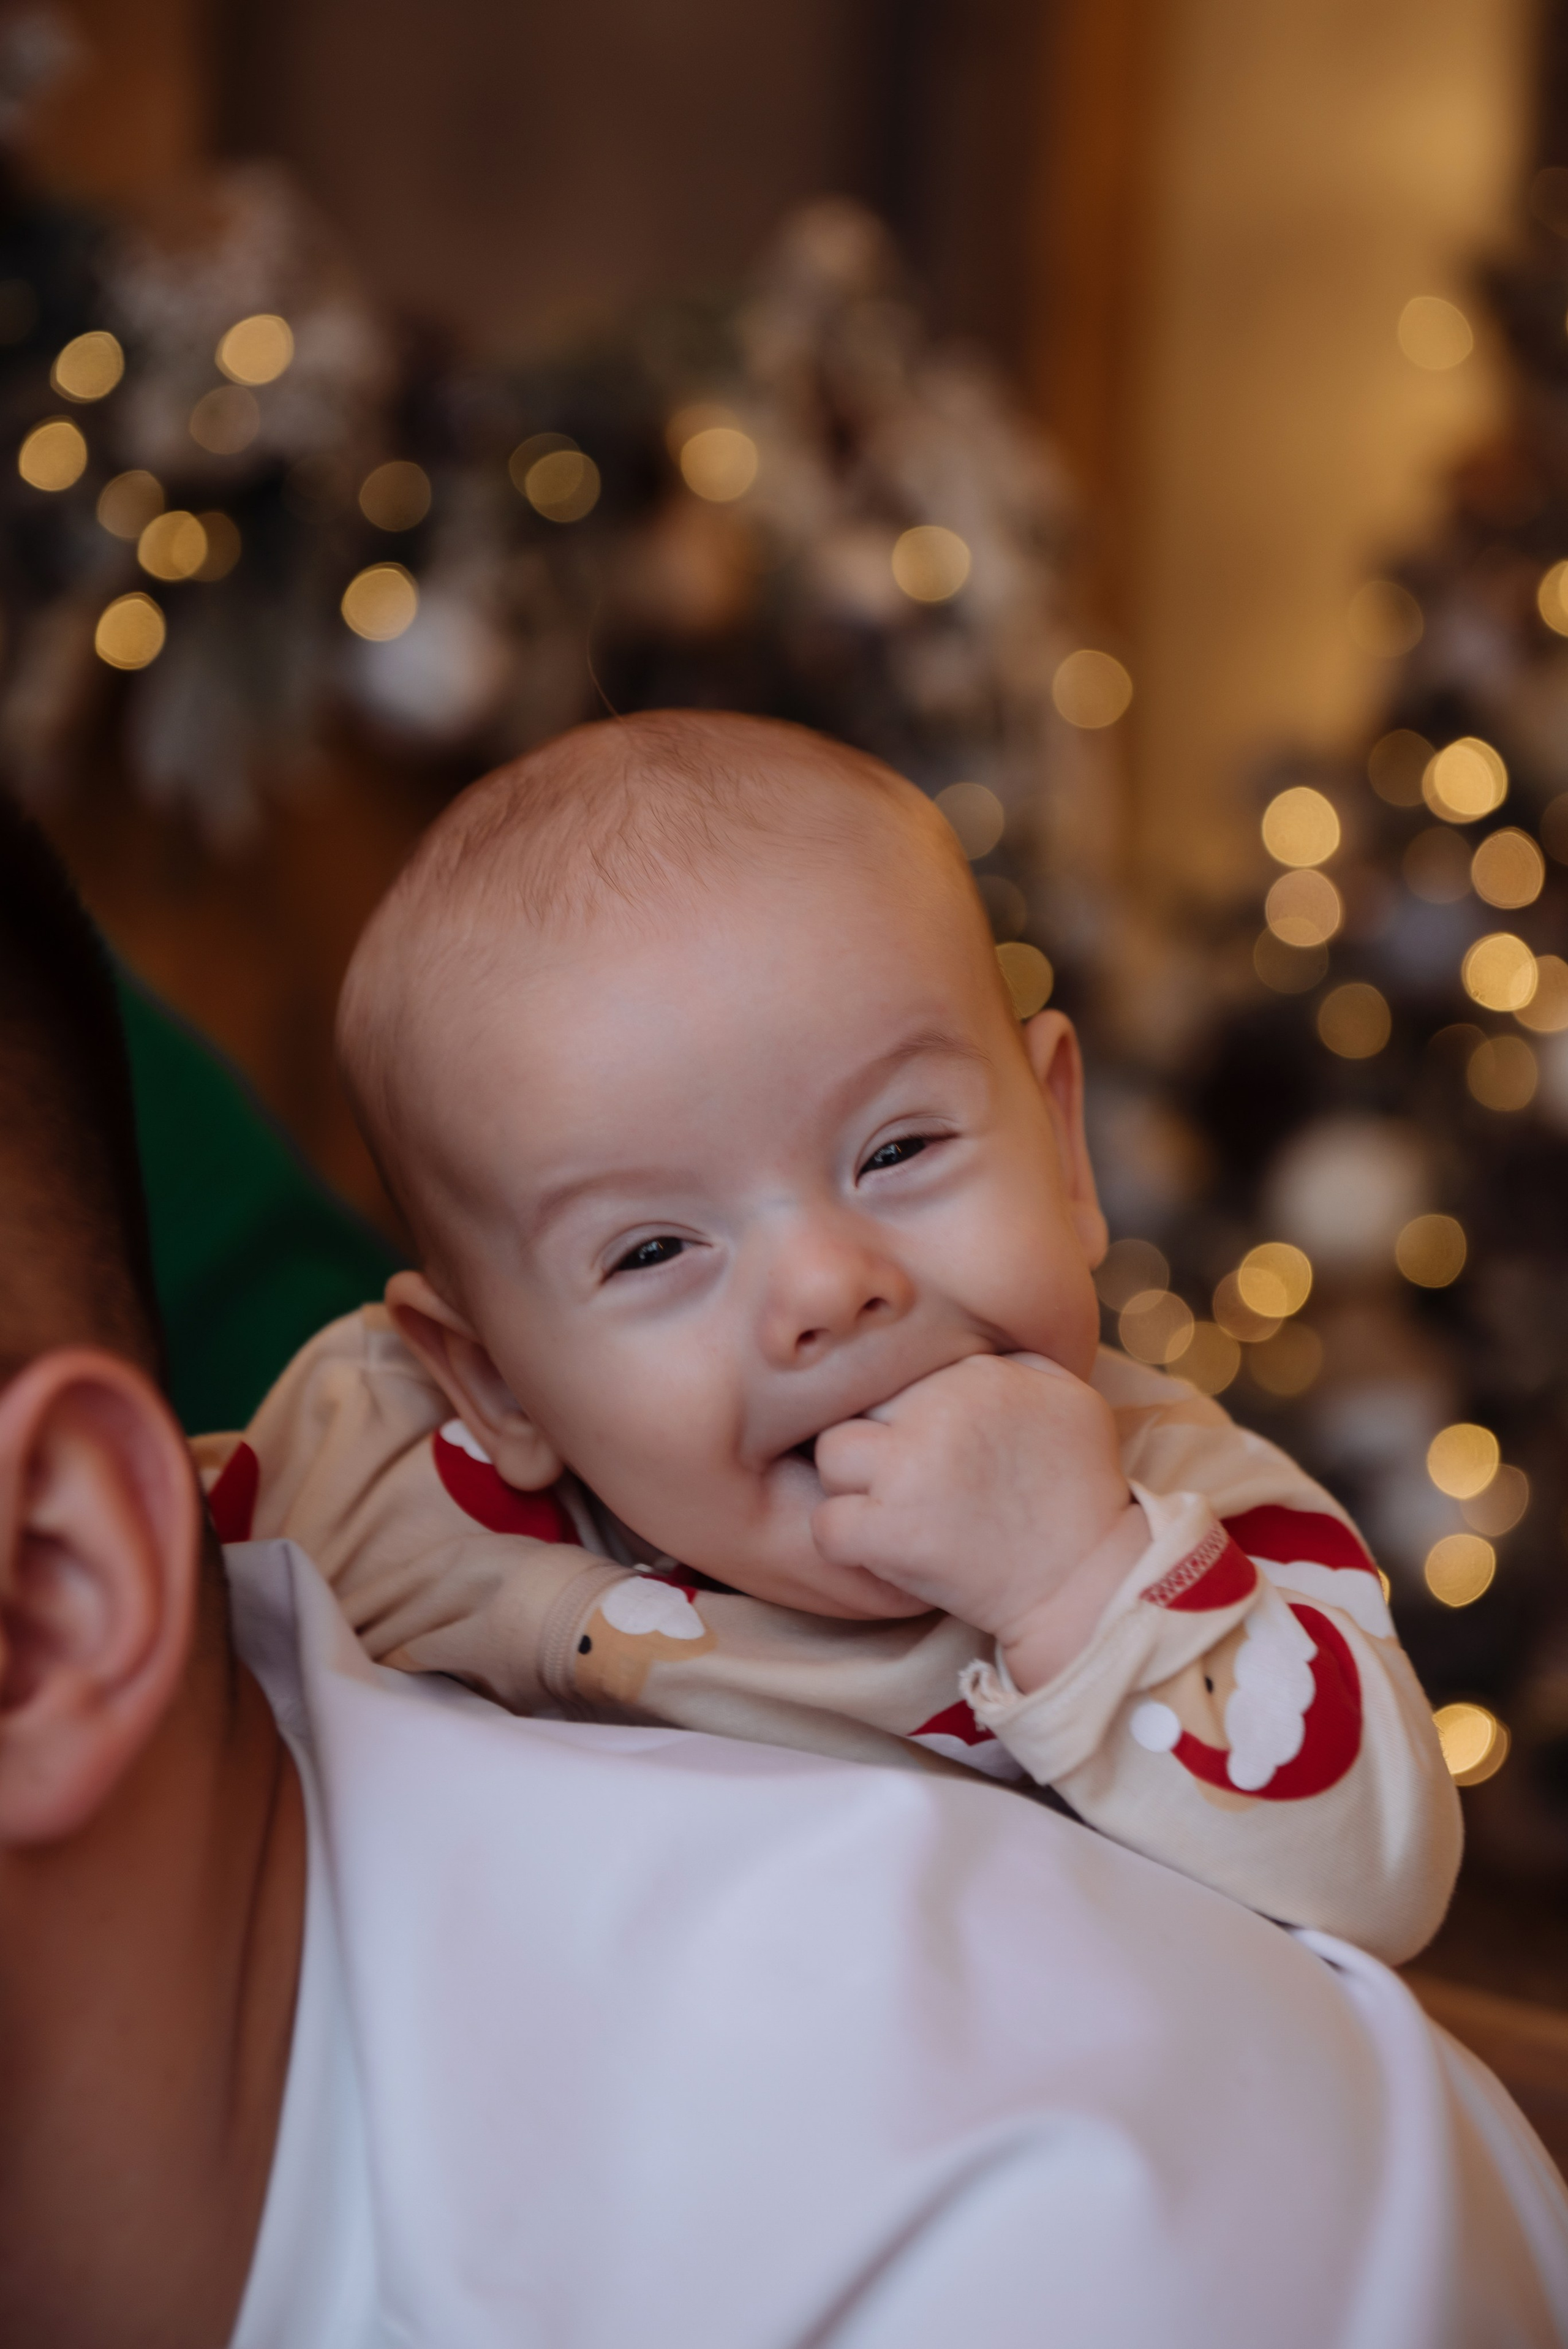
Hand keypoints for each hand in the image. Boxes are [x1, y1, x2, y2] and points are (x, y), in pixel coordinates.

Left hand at [811, 1353, 1146, 1691]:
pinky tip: (878, 1548)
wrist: (1087, 1578)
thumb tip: (974, 1343)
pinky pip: (825, 1524)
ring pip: (830, 1455)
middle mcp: (935, 1409)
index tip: (924, 1442)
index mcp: (973, 1372)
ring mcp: (908, 1468)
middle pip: (858, 1403)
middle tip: (901, 1477)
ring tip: (888, 1508)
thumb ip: (1015, 1358)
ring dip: (849, 1485)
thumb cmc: (1080, 1489)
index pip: (897, 1368)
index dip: (901, 1409)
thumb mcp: (1070, 1396)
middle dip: (873, 1439)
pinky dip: (844, 1541)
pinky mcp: (890, 1529)